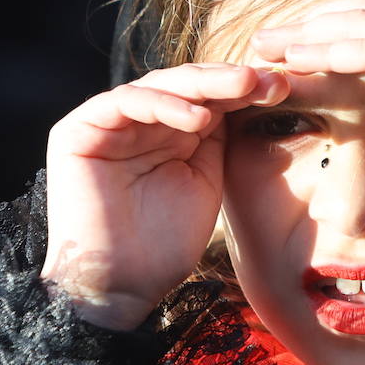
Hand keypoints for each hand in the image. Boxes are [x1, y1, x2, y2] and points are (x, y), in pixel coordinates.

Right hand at [41, 64, 287, 329]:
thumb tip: (252, 91)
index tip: (285, 87)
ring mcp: (106, 122)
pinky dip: (163, 105)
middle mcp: (136, 120)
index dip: (245, 90)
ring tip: (243, 87)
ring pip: (159, 86)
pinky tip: (199, 119)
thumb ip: (218, 136)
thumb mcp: (206, 179)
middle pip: (186, 85)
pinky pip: (124, 102)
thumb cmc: (166, 242)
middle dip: (230, 80)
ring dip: (204, 85)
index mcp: (166, 130)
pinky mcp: (78, 130)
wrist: (122, 286)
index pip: (207, 97)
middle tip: (269, 78)